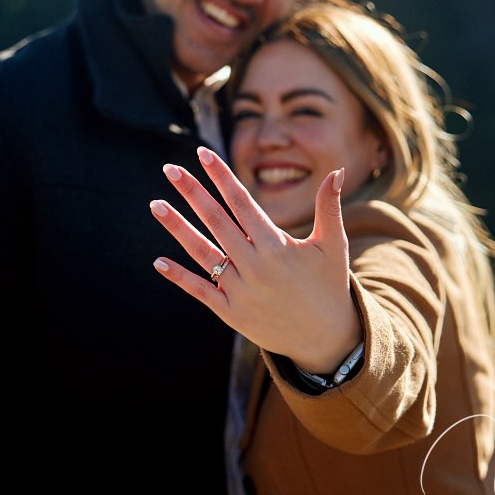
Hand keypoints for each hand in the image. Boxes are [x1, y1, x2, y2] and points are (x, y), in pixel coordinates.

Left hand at [151, 146, 361, 371]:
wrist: (326, 340)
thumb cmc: (329, 286)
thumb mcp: (333, 245)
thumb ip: (330, 206)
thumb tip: (339, 170)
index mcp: (277, 245)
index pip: (241, 202)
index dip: (221, 176)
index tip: (202, 154)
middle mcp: (255, 266)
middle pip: (216, 221)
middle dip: (192, 193)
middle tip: (170, 169)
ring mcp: (240, 290)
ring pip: (202, 253)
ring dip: (177, 228)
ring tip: (155, 205)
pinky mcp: (231, 313)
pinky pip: (201, 291)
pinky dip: (180, 277)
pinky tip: (158, 261)